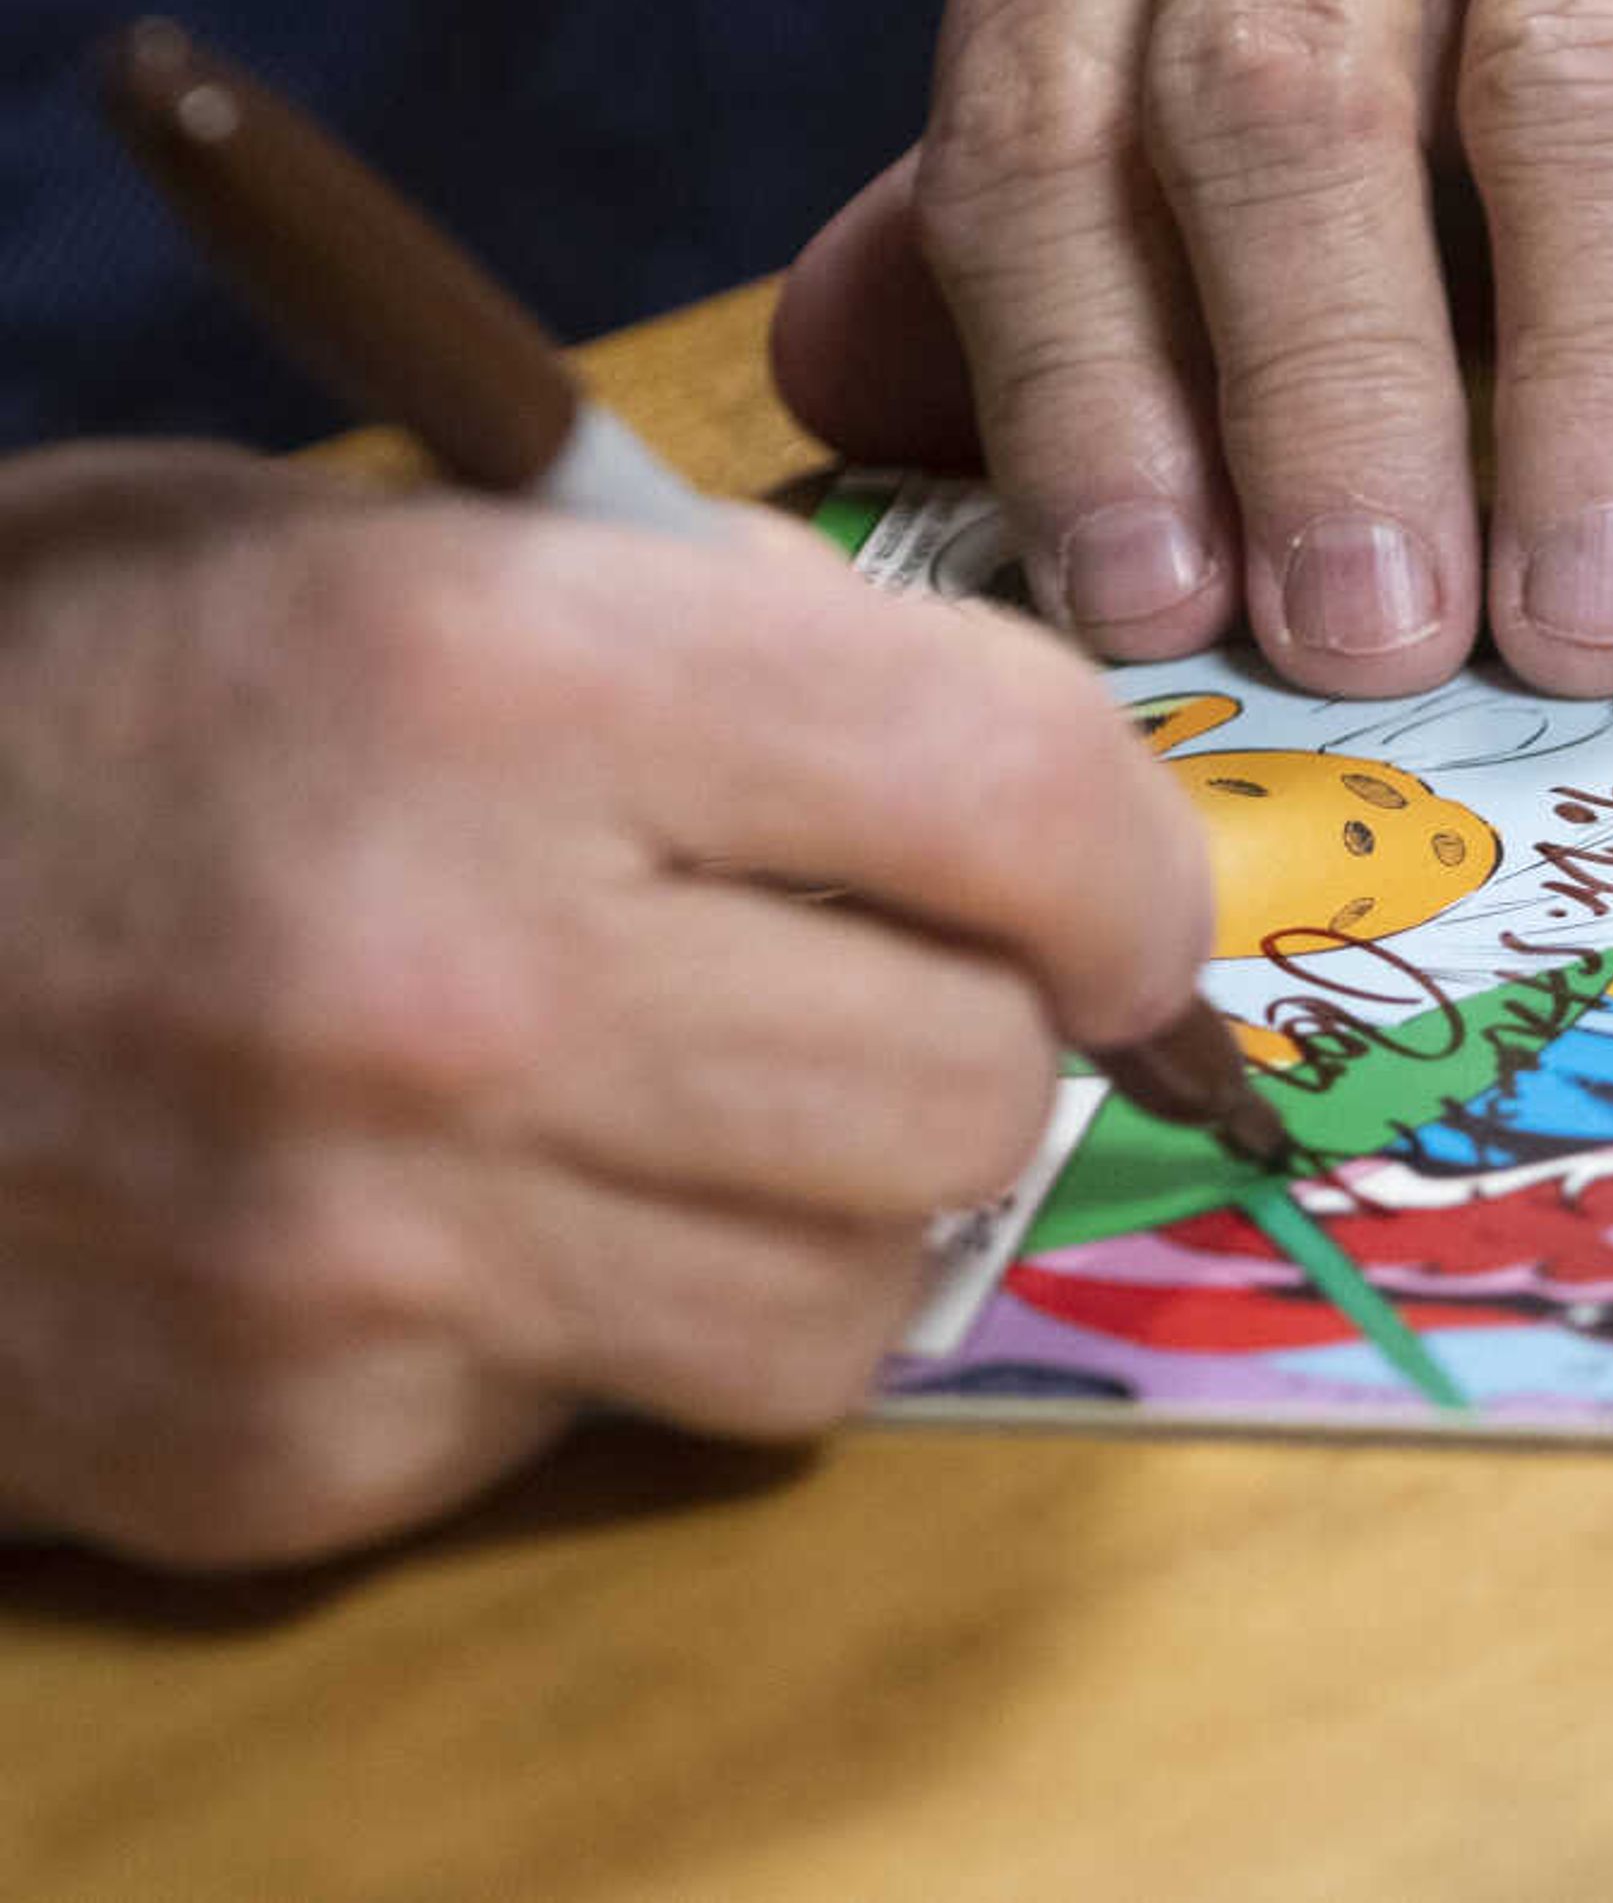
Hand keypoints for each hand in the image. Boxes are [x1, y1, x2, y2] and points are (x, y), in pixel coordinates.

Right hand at [0, 447, 1205, 1565]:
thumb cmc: (58, 699)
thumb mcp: (364, 542)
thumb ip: (701, 631)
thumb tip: (1005, 771)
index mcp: (495, 680)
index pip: (1015, 799)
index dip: (1124, 852)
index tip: (1113, 882)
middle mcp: (449, 982)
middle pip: (971, 1085)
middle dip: (993, 1033)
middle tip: (922, 985)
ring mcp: (364, 1252)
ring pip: (855, 1299)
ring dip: (846, 1202)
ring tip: (722, 1099)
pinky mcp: (292, 1452)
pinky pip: (633, 1414)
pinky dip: (630, 1316)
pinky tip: (498, 1206)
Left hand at [771, 0, 1612, 699]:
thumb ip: (1098, 163)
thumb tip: (857, 406)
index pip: (1052, 89)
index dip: (1083, 382)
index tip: (1153, 612)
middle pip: (1290, 77)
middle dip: (1321, 404)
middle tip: (1373, 647)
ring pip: (1578, 81)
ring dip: (1584, 399)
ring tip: (1598, 627)